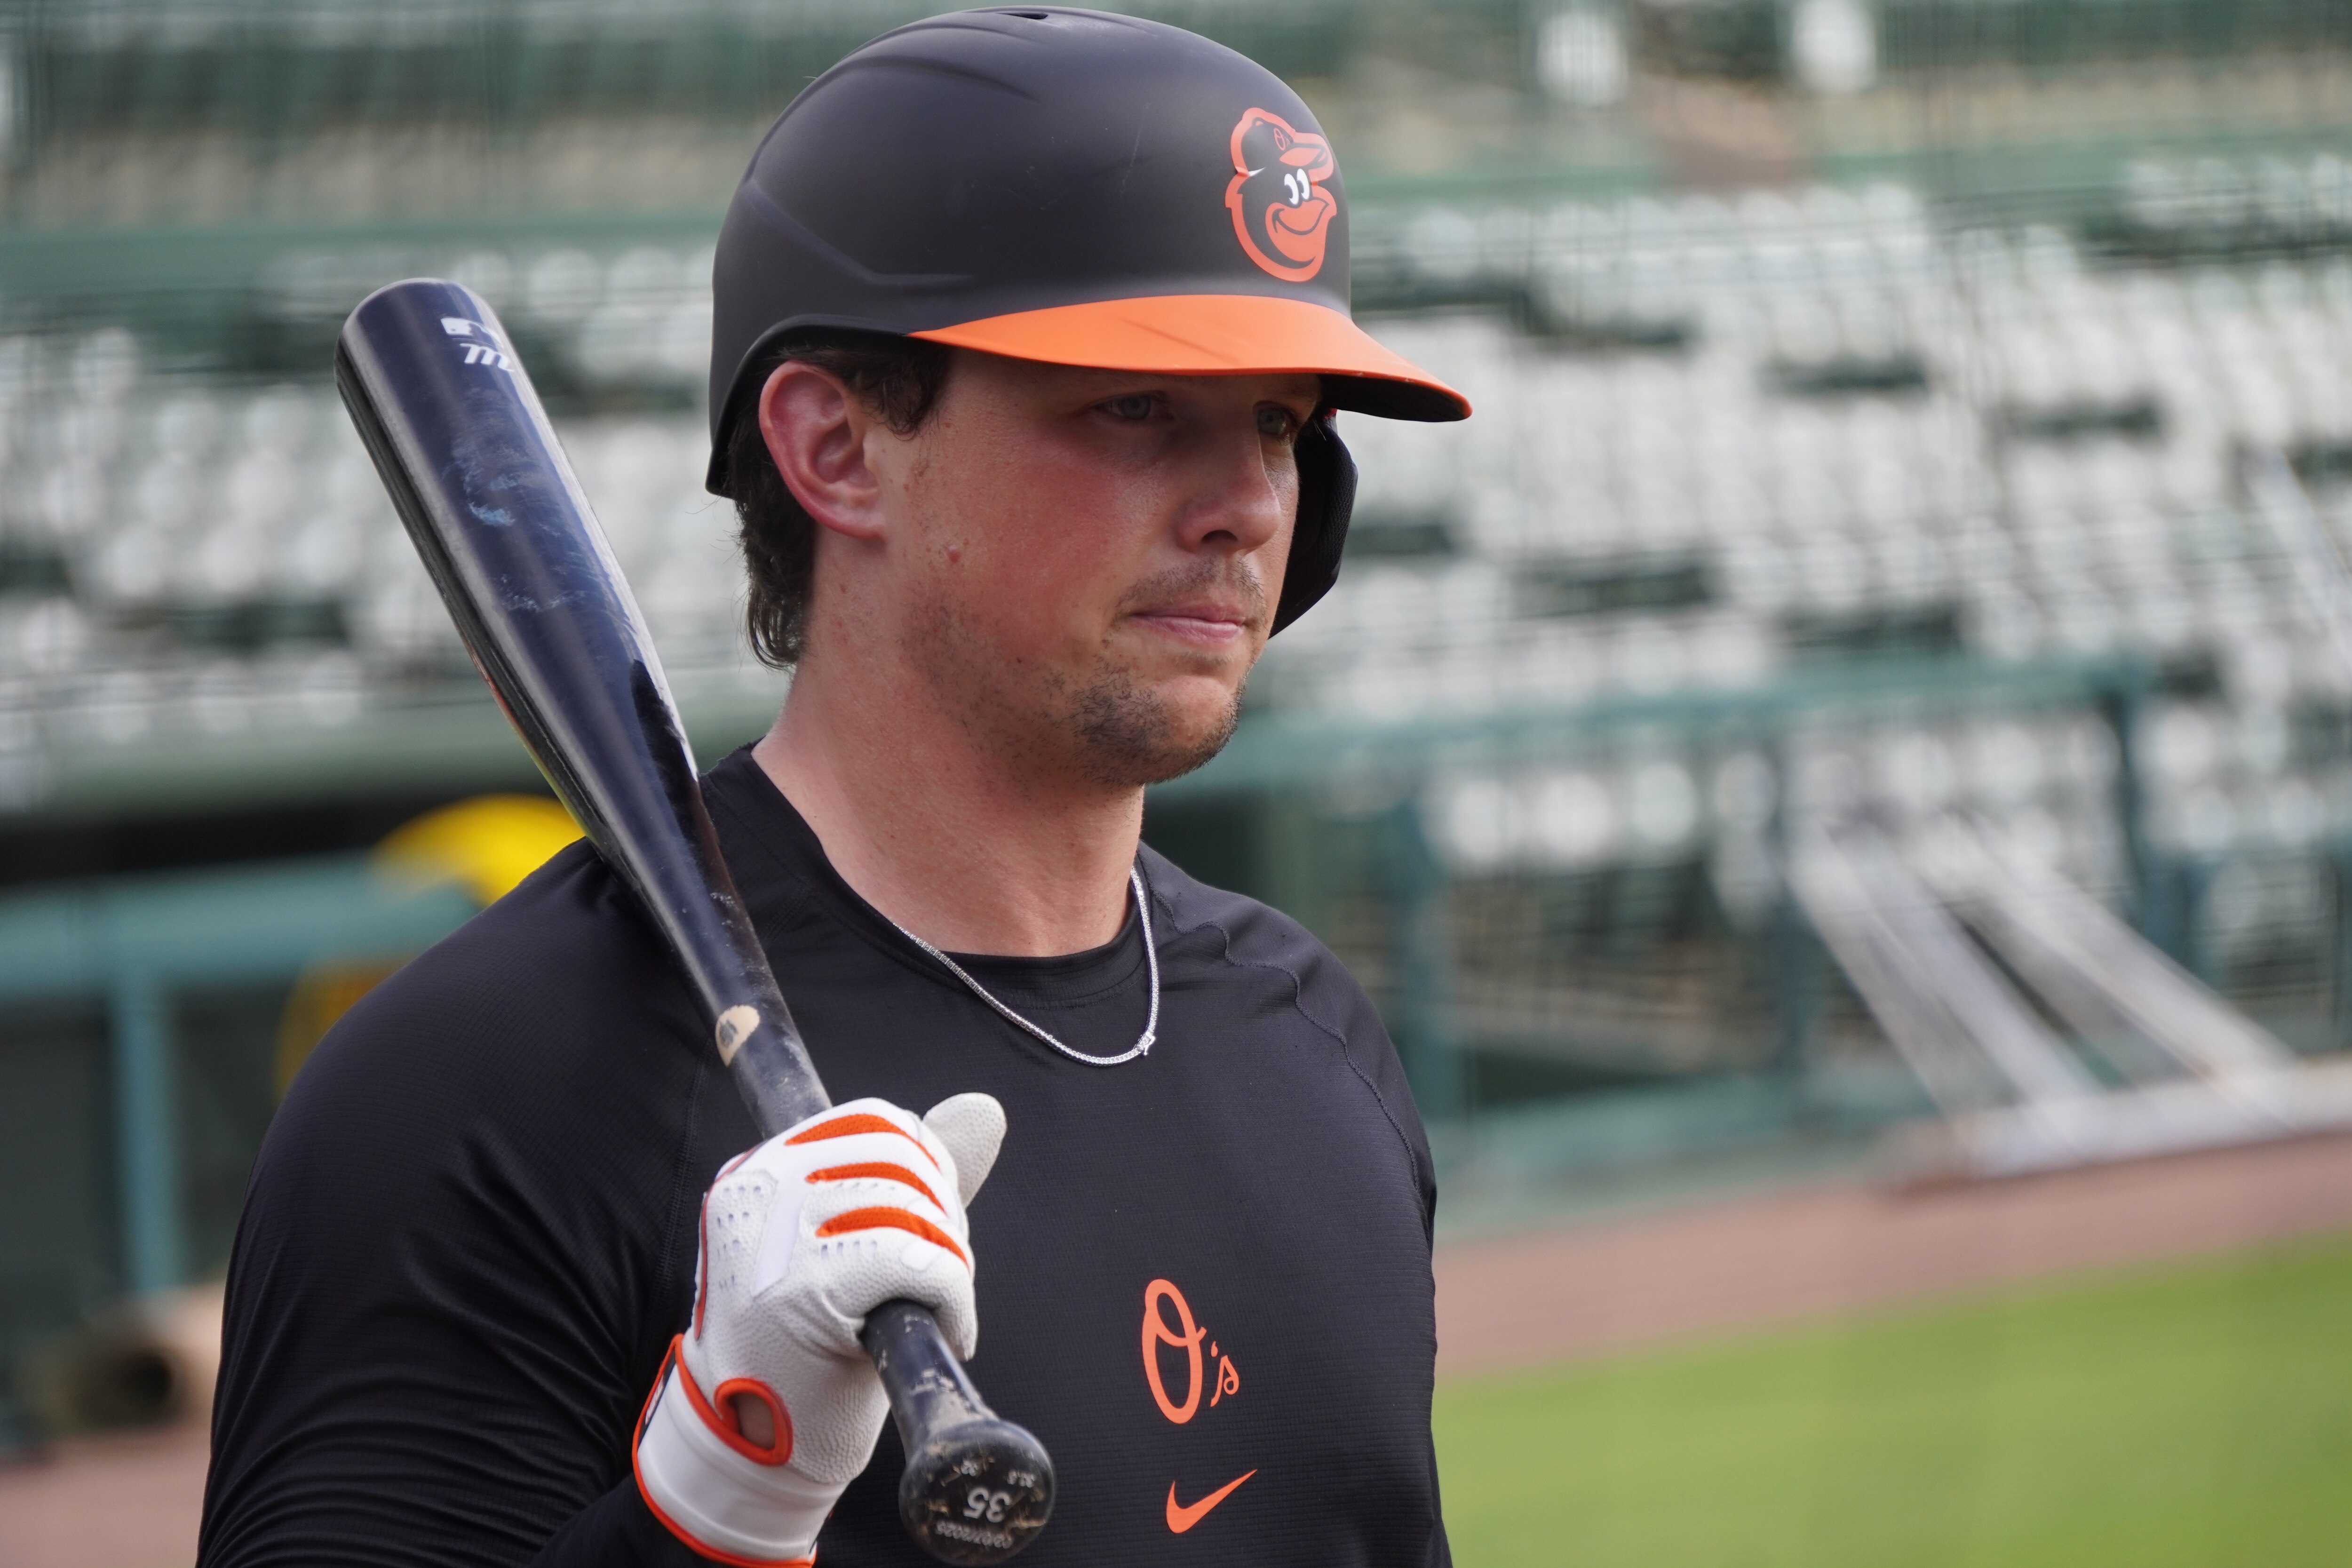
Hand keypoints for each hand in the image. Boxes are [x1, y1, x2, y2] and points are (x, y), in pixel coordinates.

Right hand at [634, 1093, 1005, 1564]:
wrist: (753, 1450)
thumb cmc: (809, 1344)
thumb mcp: (852, 1241)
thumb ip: (915, 1172)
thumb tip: (986, 1108)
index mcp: (757, 1172)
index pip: (875, 1121)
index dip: (927, 1166)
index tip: (929, 1222)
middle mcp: (756, 1192)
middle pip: (901, 1158)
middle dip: (942, 1214)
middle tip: (936, 1273)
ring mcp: (773, 1241)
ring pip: (913, 1207)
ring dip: (950, 1258)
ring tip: (935, 1302)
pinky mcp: (804, 1292)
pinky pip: (919, 1262)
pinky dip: (954, 1296)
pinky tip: (950, 1329)